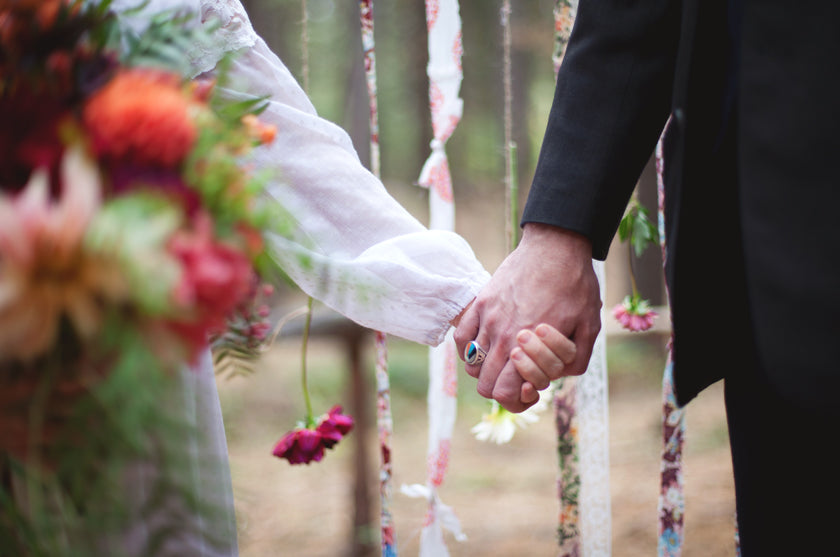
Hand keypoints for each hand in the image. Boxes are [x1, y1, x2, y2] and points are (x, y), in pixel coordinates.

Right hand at [454, 223, 600, 411]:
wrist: (556, 247)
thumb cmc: (575, 286)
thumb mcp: (589, 327)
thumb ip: (575, 361)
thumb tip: (555, 378)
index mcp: (527, 346)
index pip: (503, 394)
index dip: (517, 400)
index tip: (530, 389)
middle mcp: (502, 336)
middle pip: (484, 385)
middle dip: (503, 388)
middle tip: (520, 377)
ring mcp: (487, 319)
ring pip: (472, 365)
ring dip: (487, 370)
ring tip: (505, 360)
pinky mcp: (480, 303)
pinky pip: (461, 339)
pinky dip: (469, 349)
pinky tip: (486, 345)